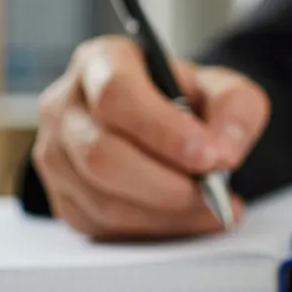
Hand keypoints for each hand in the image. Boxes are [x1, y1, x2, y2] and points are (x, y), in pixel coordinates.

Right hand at [31, 35, 269, 239]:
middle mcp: (66, 107)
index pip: (118, 96)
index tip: (208, 156)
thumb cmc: (188, 101)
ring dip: (167, 212)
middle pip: (102, 154)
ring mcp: (56, 155)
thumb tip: (223, 152)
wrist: (169, 126)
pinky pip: (104, 226)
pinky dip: (156, 228)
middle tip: (215, 191)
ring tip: (212, 206)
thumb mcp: (224, 89)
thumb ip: (235, 109)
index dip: (163, 131)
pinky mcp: (64, 197)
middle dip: (167, 184)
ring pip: (102, 199)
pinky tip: (190, 217)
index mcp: (101, 62)